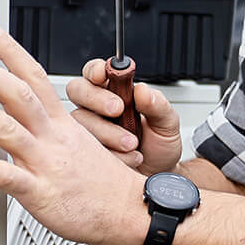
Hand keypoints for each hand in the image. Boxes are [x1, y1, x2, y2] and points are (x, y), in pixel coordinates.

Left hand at [0, 24, 146, 244]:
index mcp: (62, 124)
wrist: (130, 212)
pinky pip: (4, 176)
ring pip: (8, 128)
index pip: (35, 77)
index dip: (10, 52)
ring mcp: (45, 163)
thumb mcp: (81, 144)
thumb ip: (52, 129)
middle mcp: (52, 138)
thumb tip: (27, 117)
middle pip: (19, 94)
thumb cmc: (104, 184)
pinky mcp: (40, 192)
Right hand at [66, 60, 184, 175]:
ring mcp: (89, 129)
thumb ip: (157, 104)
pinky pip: (85, 147)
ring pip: (81, 120)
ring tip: (132, 143)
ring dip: (107, 131)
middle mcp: (97, 107)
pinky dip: (111, 152)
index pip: (95, 71)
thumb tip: (142, 90)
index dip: (95, 69)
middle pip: (77, 90)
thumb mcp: (167, 123)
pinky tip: (128, 157)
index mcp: (115, 91)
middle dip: (96, 98)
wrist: (158, 174)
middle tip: (118, 109)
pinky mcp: (86, 151)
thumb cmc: (159, 144)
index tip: (104, 74)